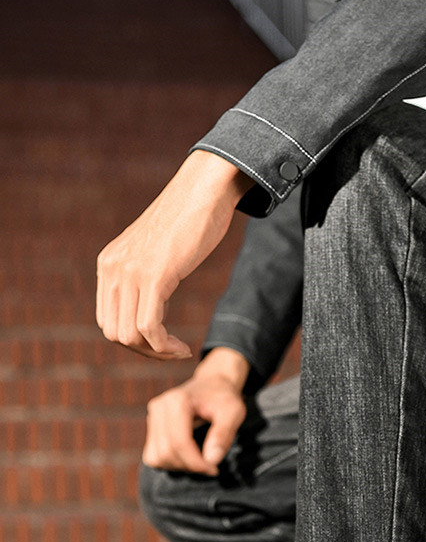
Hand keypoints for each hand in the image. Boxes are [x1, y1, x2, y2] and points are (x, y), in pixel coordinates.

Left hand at [96, 151, 250, 358]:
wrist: (204, 189)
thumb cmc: (189, 219)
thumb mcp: (155, 250)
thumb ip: (144, 274)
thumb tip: (150, 302)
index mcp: (108, 264)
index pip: (106, 321)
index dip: (132, 341)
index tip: (160, 342)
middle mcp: (113, 268)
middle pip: (114, 333)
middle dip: (144, 351)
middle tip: (171, 351)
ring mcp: (131, 272)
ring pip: (130, 335)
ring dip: (156, 352)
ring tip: (179, 351)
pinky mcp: (154, 275)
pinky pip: (149, 327)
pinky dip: (165, 347)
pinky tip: (183, 347)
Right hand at [142, 348, 249, 474]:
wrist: (213, 385)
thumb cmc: (225, 399)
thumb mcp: (234, 412)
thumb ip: (223, 434)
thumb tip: (211, 460)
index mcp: (177, 401)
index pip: (180, 442)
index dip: (196, 463)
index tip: (214, 468)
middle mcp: (159, 407)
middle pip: (166, 452)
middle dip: (189, 466)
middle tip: (210, 466)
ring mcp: (152, 416)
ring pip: (157, 457)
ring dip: (179, 466)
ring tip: (199, 460)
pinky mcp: (151, 426)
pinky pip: (153, 456)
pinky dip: (170, 463)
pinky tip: (187, 456)